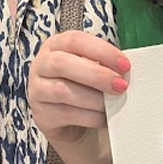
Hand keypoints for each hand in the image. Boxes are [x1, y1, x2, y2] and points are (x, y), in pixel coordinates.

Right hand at [28, 31, 129, 152]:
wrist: (72, 123)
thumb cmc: (84, 88)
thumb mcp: (92, 69)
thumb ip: (105, 65)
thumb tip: (125, 71)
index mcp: (56, 45)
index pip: (75, 40)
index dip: (102, 51)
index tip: (125, 65)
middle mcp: (42, 65)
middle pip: (62, 63)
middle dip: (97, 75)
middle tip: (121, 85)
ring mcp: (37, 90)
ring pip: (63, 91)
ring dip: (94, 98)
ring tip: (113, 104)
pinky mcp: (41, 115)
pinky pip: (66, 114)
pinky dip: (90, 117)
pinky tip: (103, 118)